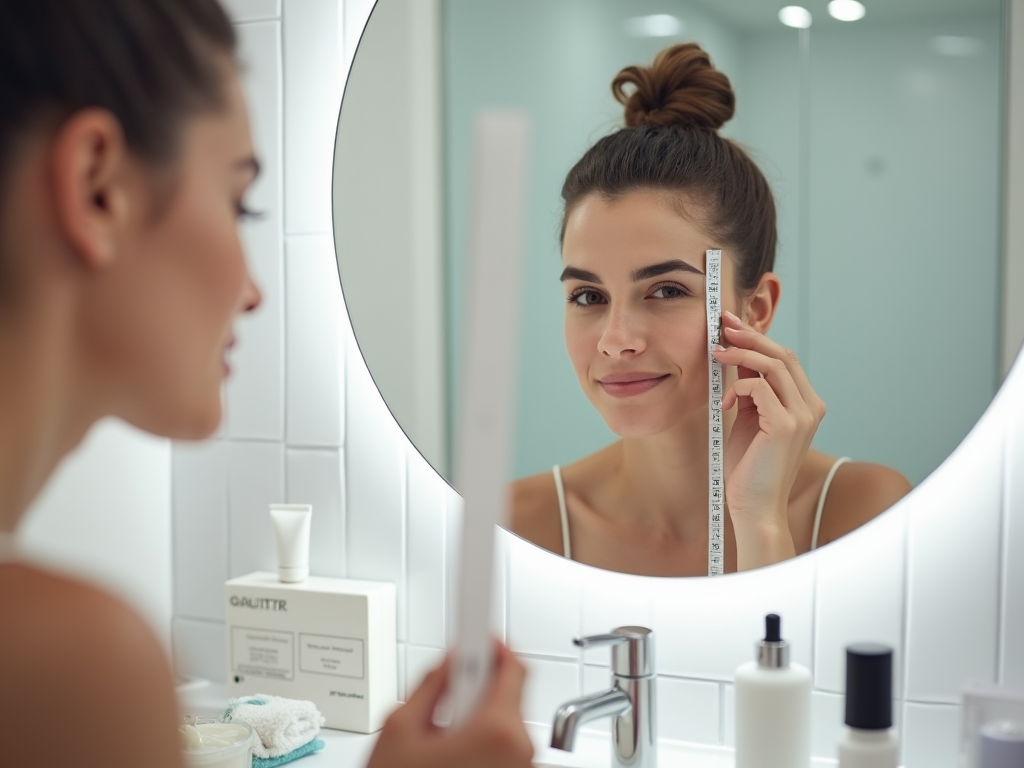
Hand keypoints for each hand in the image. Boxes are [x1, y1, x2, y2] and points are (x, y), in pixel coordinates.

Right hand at [365, 642, 532, 767]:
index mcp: (497, 731)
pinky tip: (451, 751)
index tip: (478, 628)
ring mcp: (521, 766)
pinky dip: (482, 736)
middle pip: (509, 690)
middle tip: (444, 692)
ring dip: (477, 713)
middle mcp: (520, 750)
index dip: (490, 642)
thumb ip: (429, 683)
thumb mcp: (400, 728)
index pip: (512, 663)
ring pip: (505, 717)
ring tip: (441, 735)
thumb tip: (447, 662)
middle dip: (477, 682)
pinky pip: (505, 742)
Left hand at [711, 311, 825, 569]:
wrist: (753, 506)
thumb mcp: (749, 420)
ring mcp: (802, 416)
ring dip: (741, 355)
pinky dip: (738, 387)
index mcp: (806, 404)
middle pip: (782, 355)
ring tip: (716, 353)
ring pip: (773, 366)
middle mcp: (811, 407)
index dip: (758, 339)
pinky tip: (724, 402)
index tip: (732, 326)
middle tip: (722, 327)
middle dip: (750, 337)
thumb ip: (750, 392)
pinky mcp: (786, 426)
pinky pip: (760, 389)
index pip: (785, 359)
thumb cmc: (749, 467)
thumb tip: (736, 359)